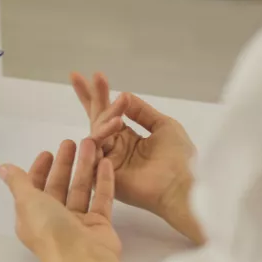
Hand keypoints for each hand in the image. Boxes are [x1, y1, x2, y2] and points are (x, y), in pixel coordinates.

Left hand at [0, 138, 120, 261]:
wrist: (83, 259)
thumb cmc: (49, 229)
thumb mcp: (27, 201)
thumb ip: (17, 182)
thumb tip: (2, 168)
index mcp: (32, 217)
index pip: (34, 188)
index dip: (39, 169)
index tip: (48, 152)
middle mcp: (53, 220)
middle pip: (58, 186)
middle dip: (64, 164)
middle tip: (71, 142)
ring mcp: (78, 223)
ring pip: (80, 189)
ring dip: (84, 167)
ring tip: (91, 145)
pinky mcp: (99, 224)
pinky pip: (101, 198)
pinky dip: (102, 181)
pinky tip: (106, 161)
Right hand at [72, 73, 202, 243]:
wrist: (182, 186)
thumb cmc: (180, 159)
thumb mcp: (164, 126)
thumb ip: (142, 111)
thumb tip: (123, 95)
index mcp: (129, 139)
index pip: (109, 114)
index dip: (98, 95)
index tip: (91, 75)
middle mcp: (115, 148)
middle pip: (96, 118)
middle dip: (90, 96)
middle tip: (78, 76)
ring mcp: (107, 160)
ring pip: (96, 130)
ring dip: (105, 117)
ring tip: (119, 114)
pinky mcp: (101, 173)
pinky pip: (95, 148)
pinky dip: (103, 133)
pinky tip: (116, 124)